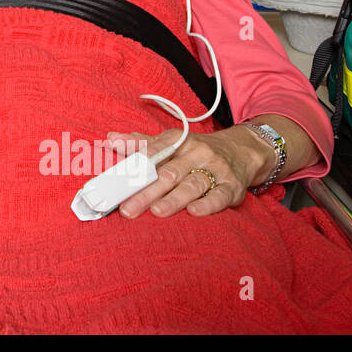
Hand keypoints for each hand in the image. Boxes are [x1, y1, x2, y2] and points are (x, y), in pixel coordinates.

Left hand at [104, 125, 276, 218]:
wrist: (242, 151)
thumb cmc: (196, 151)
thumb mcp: (171, 143)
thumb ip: (141, 144)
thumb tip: (110, 140)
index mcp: (178, 142)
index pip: (154, 150)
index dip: (136, 162)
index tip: (119, 175)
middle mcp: (196, 153)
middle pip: (168, 173)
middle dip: (146, 191)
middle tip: (128, 208)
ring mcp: (215, 169)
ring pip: (192, 184)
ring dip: (174, 198)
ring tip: (157, 211)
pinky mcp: (232, 186)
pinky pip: (220, 195)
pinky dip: (208, 204)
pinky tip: (194, 211)